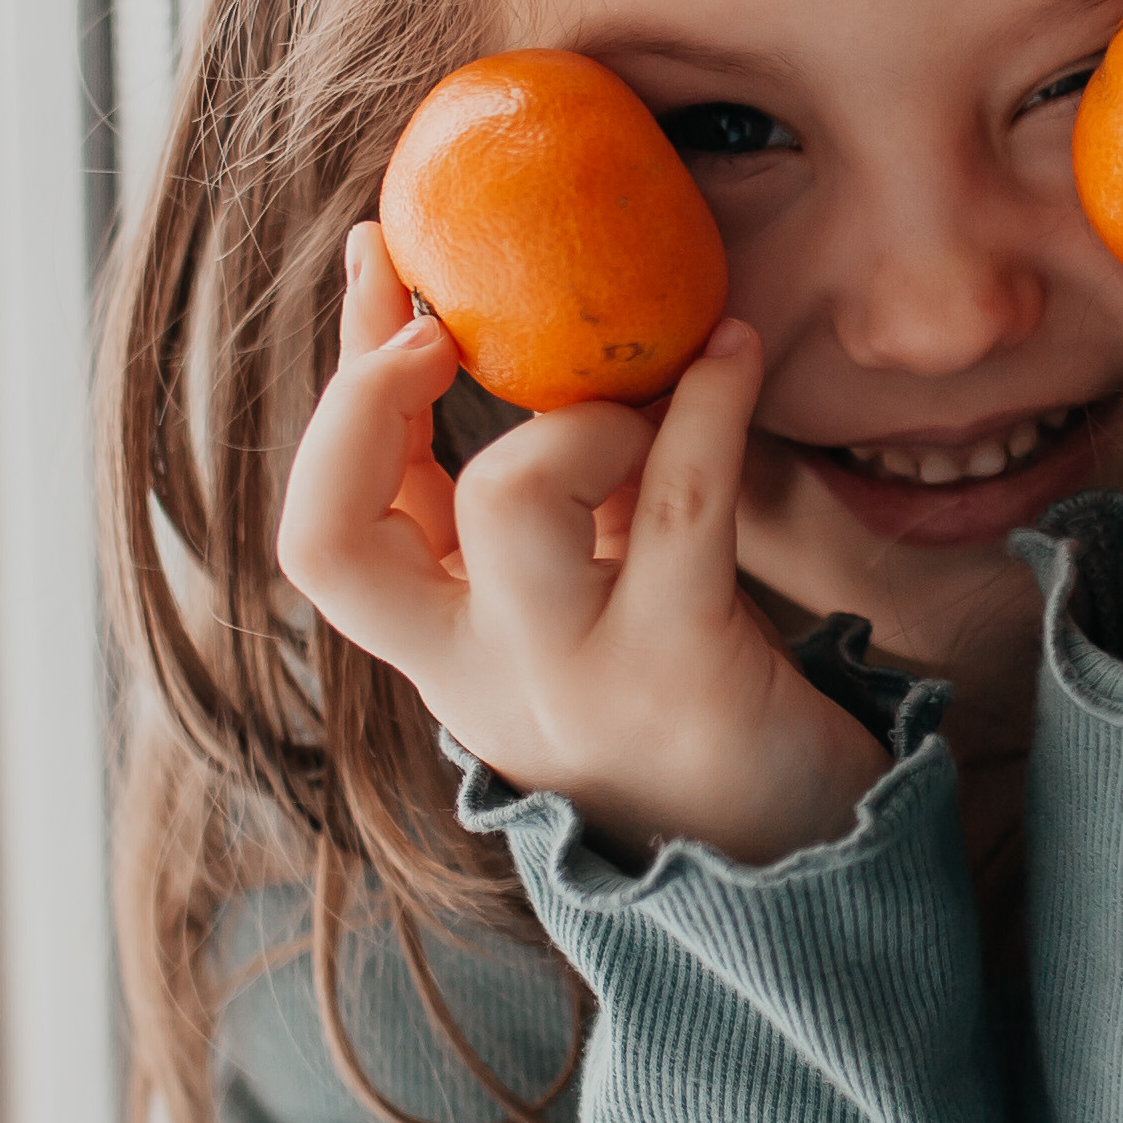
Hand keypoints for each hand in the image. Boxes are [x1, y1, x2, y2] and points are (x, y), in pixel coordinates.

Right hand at [277, 225, 882, 867]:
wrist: (798, 861)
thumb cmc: (686, 693)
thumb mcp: (583, 595)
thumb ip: (543, 499)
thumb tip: (529, 328)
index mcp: (439, 651)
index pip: (325, 526)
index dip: (338, 386)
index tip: (379, 261)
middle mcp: (477, 678)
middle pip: (340, 537)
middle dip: (369, 400)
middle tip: (442, 327)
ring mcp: (572, 681)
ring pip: (510, 502)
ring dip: (577, 417)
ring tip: (646, 397)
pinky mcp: (683, 673)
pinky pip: (683, 505)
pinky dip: (707, 404)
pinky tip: (738, 347)